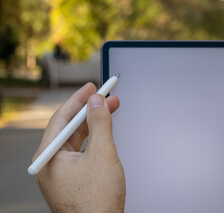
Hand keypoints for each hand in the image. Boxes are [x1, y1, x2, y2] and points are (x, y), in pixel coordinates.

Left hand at [32, 83, 125, 212]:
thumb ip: (100, 123)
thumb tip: (96, 101)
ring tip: (110, 109)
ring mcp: (61, 172)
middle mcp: (50, 164)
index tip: (92, 86)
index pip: (62, 118)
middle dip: (90, 110)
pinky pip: (81, 151)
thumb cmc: (97, 201)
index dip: (79, 99)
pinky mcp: (72, 179)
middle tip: (106, 95)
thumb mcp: (102, 154)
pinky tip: (104, 132)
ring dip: (94, 123)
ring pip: (77, 139)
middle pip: (70, 127)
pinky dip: (94, 139)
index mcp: (49, 157)